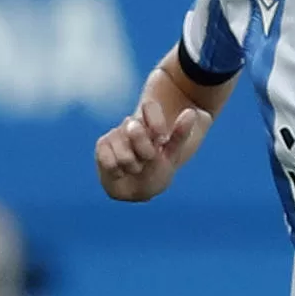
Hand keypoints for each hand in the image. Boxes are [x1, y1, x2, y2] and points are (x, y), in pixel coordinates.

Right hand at [95, 97, 209, 201]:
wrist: (141, 188)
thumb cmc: (159, 170)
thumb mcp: (172, 153)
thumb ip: (180, 133)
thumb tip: (192, 111)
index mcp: (149, 121)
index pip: (150, 106)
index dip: (156, 123)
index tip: (162, 138)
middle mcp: (131, 124)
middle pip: (135, 128)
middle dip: (145, 151)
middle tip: (148, 159)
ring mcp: (115, 134)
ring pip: (123, 147)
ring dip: (132, 164)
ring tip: (135, 167)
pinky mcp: (102, 146)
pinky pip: (107, 157)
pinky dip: (116, 169)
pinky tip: (121, 171)